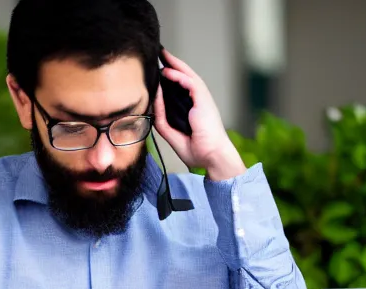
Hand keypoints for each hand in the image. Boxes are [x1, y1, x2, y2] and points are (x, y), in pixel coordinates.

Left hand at [154, 49, 245, 180]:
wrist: (212, 157)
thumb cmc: (198, 150)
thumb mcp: (172, 135)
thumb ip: (162, 119)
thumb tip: (153, 103)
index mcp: (193, 111)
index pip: (181, 89)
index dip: (171, 79)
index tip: (159, 72)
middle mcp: (199, 102)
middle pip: (185, 78)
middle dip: (173, 65)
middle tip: (160, 54)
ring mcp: (203, 100)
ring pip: (188, 76)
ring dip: (175, 65)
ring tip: (162, 55)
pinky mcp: (204, 100)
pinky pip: (190, 83)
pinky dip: (178, 76)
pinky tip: (167, 72)